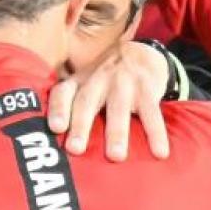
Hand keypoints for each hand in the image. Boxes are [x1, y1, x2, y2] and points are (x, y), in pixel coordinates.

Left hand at [48, 41, 170, 160]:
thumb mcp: (85, 83)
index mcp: (80, 81)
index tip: (56, 128)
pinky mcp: (148, 88)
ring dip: (117, 133)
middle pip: (87, 102)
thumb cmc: (105, 80)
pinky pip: (151, 113)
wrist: (140, 53)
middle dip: (81, 125)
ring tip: (116, 157)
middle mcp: (99, 80)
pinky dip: (156, 133)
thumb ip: (70, 105)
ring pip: (118, 109)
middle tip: (75, 149)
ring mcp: (124, 83)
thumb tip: (51, 147)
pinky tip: (160, 152)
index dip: (58, 109)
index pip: (63, 92)